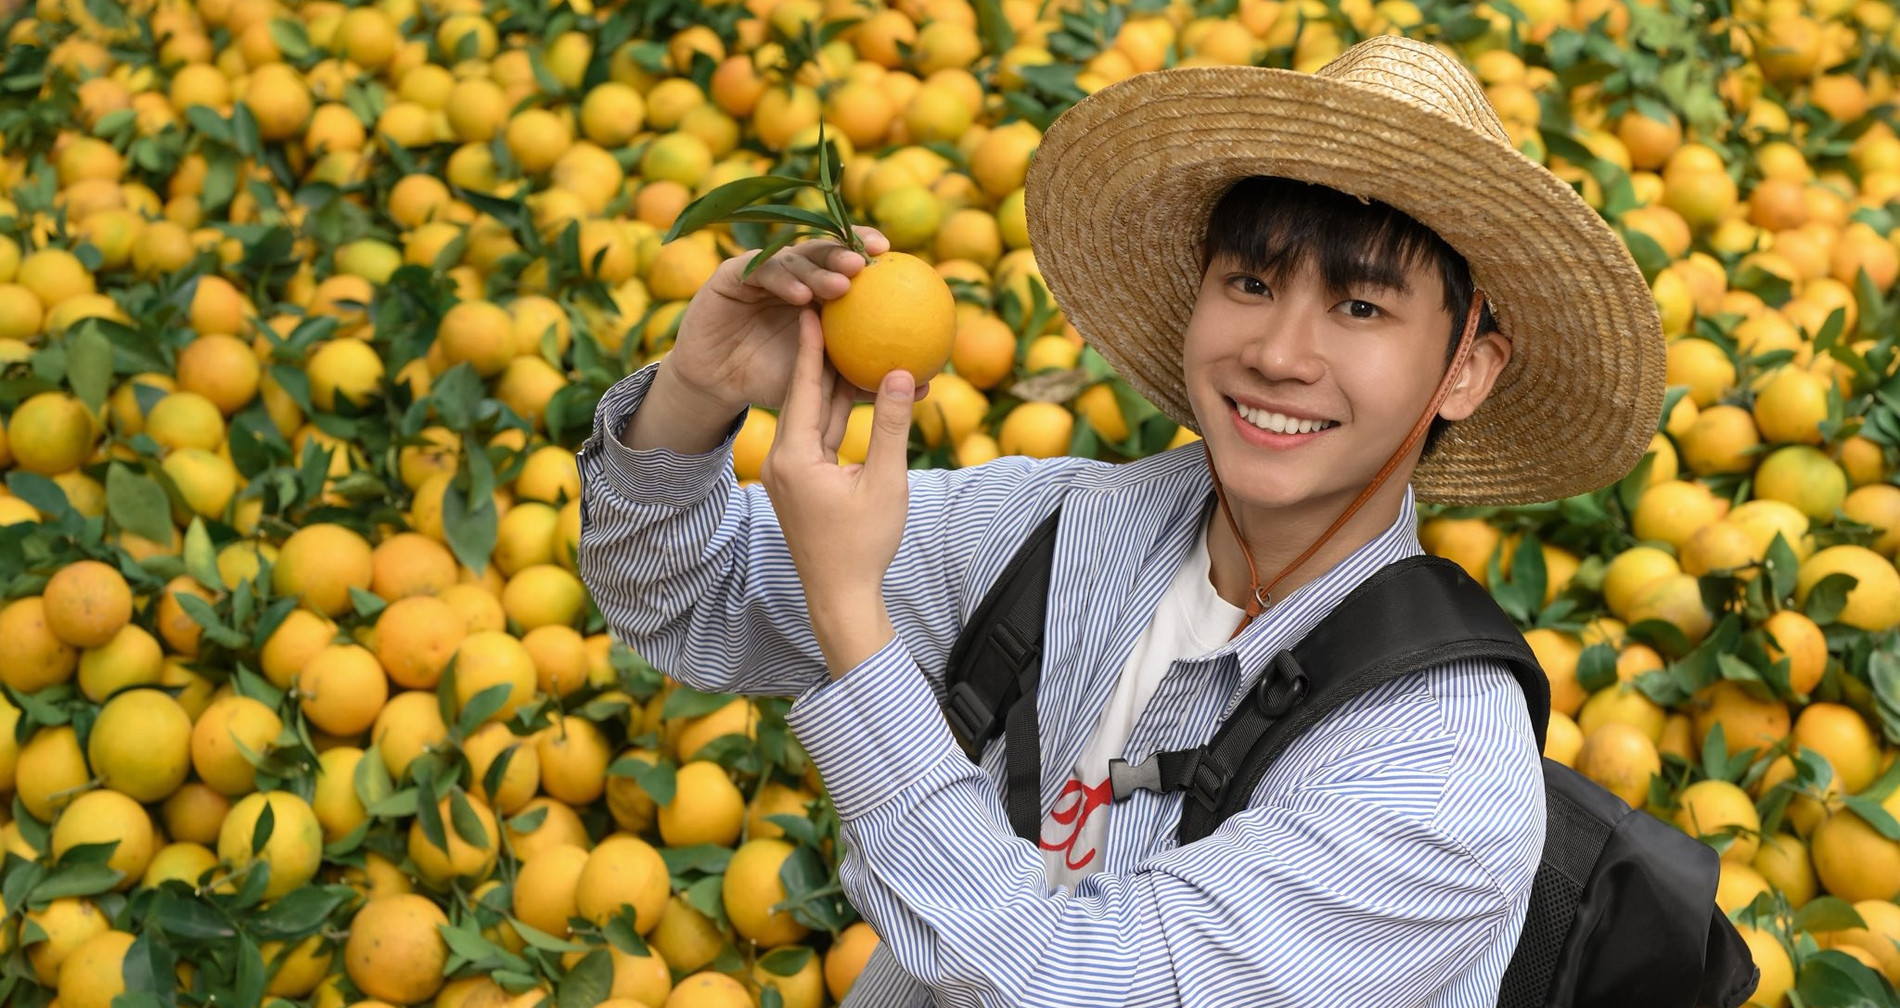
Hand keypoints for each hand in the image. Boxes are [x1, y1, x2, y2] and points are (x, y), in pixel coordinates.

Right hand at [665, 227, 892, 415]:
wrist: (719, 386)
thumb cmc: (776, 382)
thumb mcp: (827, 383)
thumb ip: (869, 377)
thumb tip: (927, 383)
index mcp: (816, 288)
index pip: (845, 261)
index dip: (867, 251)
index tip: (893, 257)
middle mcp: (790, 273)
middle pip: (821, 251)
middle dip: (846, 250)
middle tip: (868, 261)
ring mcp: (760, 271)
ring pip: (793, 258)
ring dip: (817, 267)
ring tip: (841, 284)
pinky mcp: (730, 276)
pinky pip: (758, 272)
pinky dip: (781, 281)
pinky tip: (801, 295)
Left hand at [759, 310, 911, 676]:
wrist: (840, 597)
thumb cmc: (864, 545)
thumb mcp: (884, 482)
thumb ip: (888, 425)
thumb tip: (902, 372)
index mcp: (794, 457)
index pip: (801, 386)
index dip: (808, 342)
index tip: (812, 302)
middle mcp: (782, 458)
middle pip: (803, 393)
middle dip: (818, 350)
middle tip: (833, 306)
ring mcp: (790, 470)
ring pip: (814, 413)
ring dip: (831, 379)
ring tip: (847, 333)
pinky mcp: (802, 480)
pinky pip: (820, 434)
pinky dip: (838, 411)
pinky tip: (857, 385)